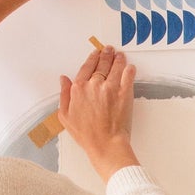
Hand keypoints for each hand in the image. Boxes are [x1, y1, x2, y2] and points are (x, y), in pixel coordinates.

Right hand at [59, 45, 139, 182]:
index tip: (95, 54)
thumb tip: (63, 79)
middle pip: (101, 65)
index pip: (86, 68)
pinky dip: (129, 70)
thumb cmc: (85, 134)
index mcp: (78, 89)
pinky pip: (128, 77)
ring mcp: (110, 88)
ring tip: (120, 55)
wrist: (105, 144)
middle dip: (105, 55)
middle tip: (109, 49)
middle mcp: (94, 85)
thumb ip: (64, 95)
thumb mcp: (65, 116)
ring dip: (118, 59)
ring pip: (115, 67)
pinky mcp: (124, 94)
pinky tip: (130, 67)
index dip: (92, 59)